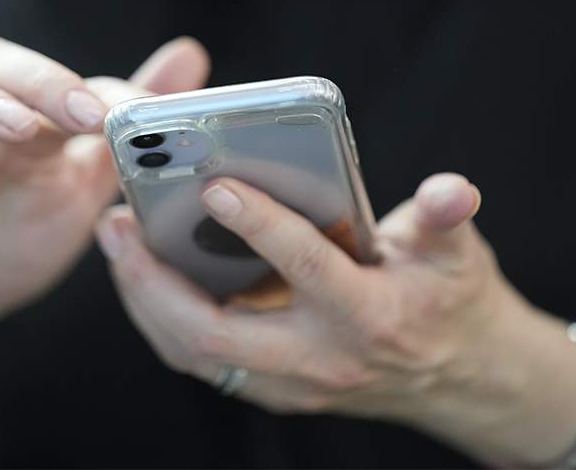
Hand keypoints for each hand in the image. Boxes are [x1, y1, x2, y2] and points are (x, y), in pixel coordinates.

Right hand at [0, 37, 209, 412]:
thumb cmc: (16, 236)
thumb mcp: (84, 185)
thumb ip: (127, 131)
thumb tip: (188, 62)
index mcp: (25, 124)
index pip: (53, 78)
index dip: (96, 90)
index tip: (145, 116)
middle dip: (42, 82)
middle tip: (88, 114)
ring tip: (20, 128)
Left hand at [95, 173, 575, 464]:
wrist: (458, 380)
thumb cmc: (451, 304)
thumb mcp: (458, 256)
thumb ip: (446, 218)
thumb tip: (453, 188)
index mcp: (367, 316)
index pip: (307, 268)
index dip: (260, 226)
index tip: (212, 186)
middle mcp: (319, 360)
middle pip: (215, 333)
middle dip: (154, 280)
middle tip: (117, 221)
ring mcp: (289, 384)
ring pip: (194, 353)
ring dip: (145, 300)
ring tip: (117, 242)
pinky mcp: (270, 389)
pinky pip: (200, 360)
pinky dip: (162, 318)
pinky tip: (142, 275)